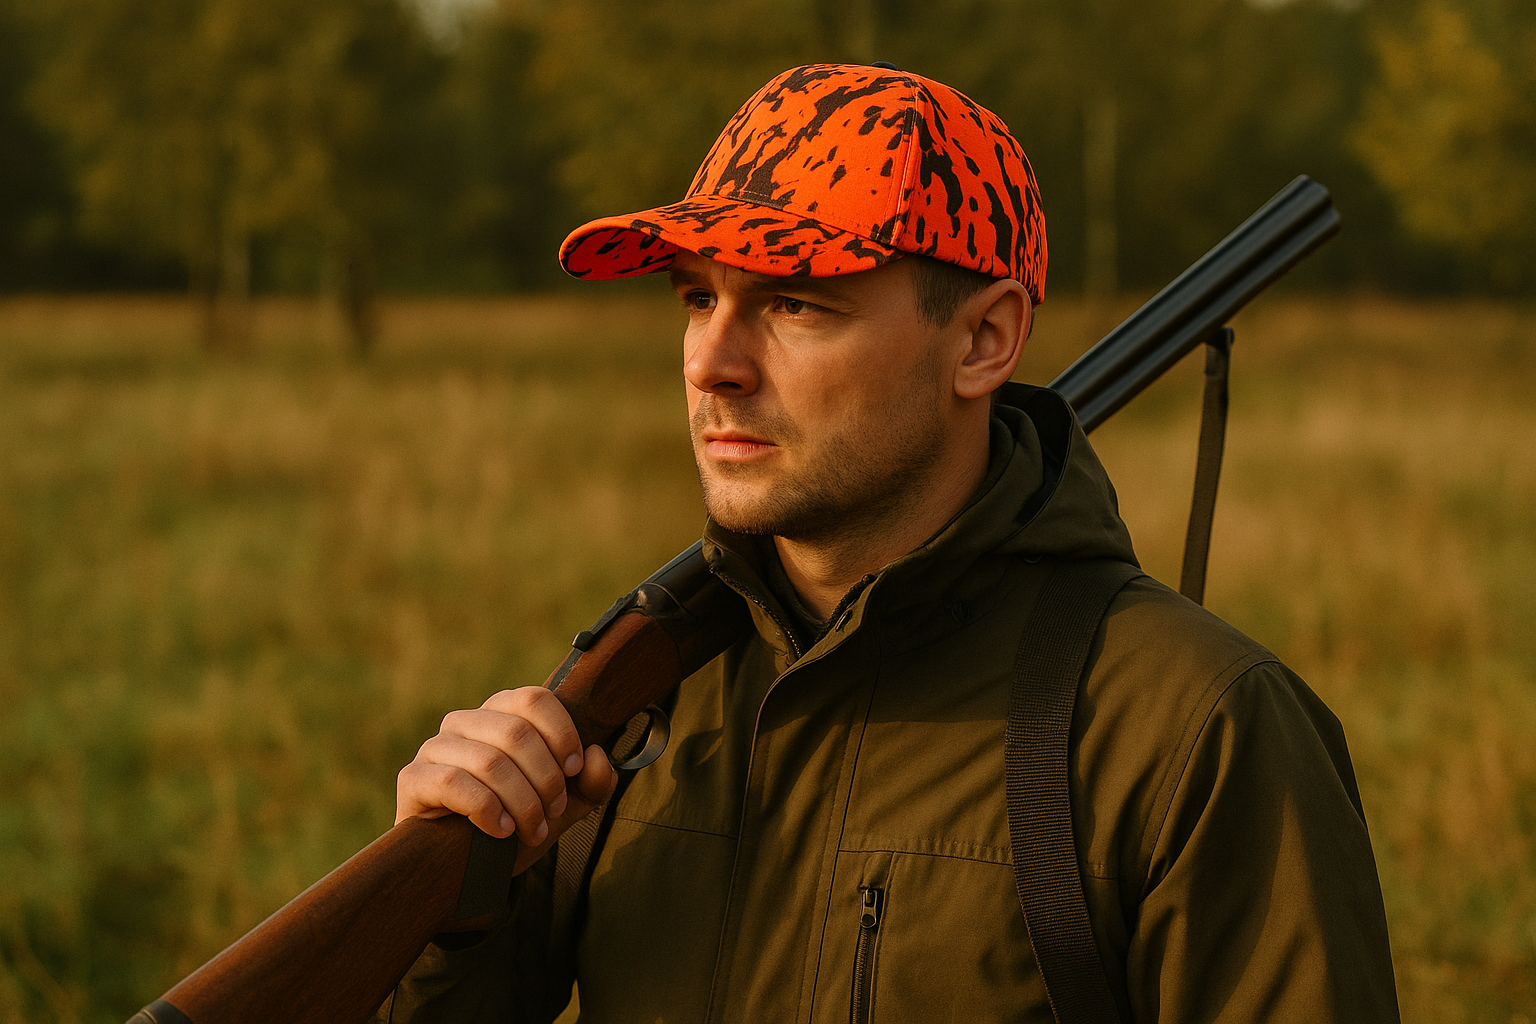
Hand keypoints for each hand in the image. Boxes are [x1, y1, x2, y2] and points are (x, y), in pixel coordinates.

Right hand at [396, 686, 618, 874]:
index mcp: (501, 714)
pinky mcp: (413, 779)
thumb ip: (592, 781)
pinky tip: (501, 831)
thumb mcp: (565, 807)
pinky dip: (487, 810)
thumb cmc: (515, 826)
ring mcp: (435, 747)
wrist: (466, 870)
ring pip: (490, 761)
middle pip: (517, 732)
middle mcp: (465, 721)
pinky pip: (454, 782)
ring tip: (532, 830)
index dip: (562, 734)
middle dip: (546, 779)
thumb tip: (597, 755)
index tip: (574, 771)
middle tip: (554, 812)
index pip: (535, 699)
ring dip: (522, 802)